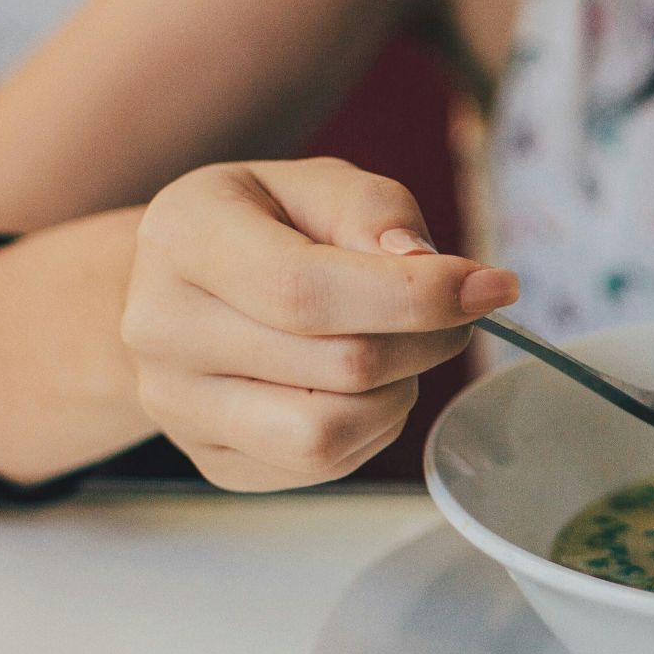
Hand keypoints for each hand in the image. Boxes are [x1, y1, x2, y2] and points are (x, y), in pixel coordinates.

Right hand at [120, 157, 518, 490]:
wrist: (180, 289)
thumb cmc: (264, 229)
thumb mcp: (315, 185)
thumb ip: (373, 211)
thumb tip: (425, 266)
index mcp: (185, 238)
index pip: (307, 290)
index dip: (415, 297)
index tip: (490, 287)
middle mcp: (163, 328)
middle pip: (339, 365)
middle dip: (427, 341)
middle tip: (454, 314)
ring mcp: (179, 404)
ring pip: (330, 433)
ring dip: (398, 393)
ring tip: (397, 351)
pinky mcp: (213, 459)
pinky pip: (323, 467)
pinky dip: (370, 429)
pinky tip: (363, 389)